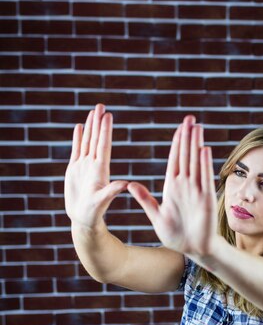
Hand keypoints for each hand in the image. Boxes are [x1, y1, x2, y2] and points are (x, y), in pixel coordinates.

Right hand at [64, 103, 128, 229]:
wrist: (83, 219)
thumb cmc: (94, 213)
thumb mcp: (102, 202)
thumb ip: (111, 192)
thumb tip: (125, 184)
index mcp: (101, 170)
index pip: (103, 146)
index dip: (105, 130)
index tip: (108, 115)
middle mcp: (94, 165)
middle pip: (96, 139)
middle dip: (98, 122)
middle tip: (101, 105)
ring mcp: (84, 166)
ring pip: (88, 141)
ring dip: (90, 126)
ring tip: (93, 111)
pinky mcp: (75, 169)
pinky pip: (77, 149)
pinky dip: (78, 138)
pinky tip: (79, 126)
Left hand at [127, 115, 218, 256]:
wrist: (193, 249)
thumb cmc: (176, 234)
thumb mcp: (156, 215)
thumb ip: (145, 199)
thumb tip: (129, 184)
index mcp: (173, 187)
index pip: (175, 159)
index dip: (177, 143)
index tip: (179, 128)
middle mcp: (186, 185)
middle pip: (187, 156)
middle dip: (188, 137)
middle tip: (189, 118)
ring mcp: (197, 191)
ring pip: (196, 163)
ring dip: (196, 145)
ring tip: (196, 127)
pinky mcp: (205, 199)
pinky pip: (204, 178)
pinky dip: (203, 164)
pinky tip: (203, 150)